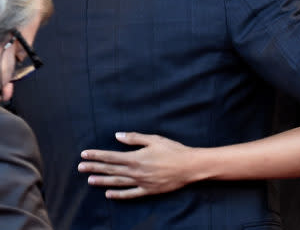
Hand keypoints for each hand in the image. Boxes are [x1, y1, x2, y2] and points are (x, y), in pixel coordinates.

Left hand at [78, 132, 196, 198]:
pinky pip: (129, 194)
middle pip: (110, 170)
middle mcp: (135, 171)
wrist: (189, 166)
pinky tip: (109, 194)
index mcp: (136, 157)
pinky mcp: (147, 190)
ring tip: (89, 180)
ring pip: (117, 182)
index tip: (84, 154)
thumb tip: (117, 135)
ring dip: (102, 181)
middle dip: (94, 168)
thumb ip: (134, 138)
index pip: (111, 156)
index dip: (96, 155)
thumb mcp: (154, 139)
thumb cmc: (173, 150)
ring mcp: (140, 182)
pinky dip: (118, 194)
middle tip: (80, 168)